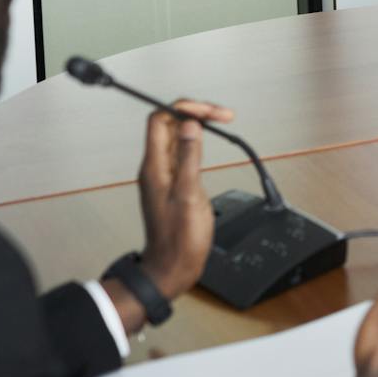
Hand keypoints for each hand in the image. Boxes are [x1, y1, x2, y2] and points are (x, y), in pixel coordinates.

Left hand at [138, 98, 233, 300]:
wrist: (171, 268)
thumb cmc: (179, 239)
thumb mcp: (189, 195)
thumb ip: (189, 157)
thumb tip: (189, 125)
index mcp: (154, 166)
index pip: (161, 120)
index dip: (185, 108)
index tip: (210, 112)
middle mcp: (155, 167)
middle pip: (169, 123)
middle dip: (195, 112)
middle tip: (223, 115)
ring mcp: (163, 175)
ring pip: (176, 136)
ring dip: (197, 124)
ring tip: (220, 121)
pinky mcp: (172, 183)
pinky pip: (181, 152)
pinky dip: (197, 141)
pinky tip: (210, 144)